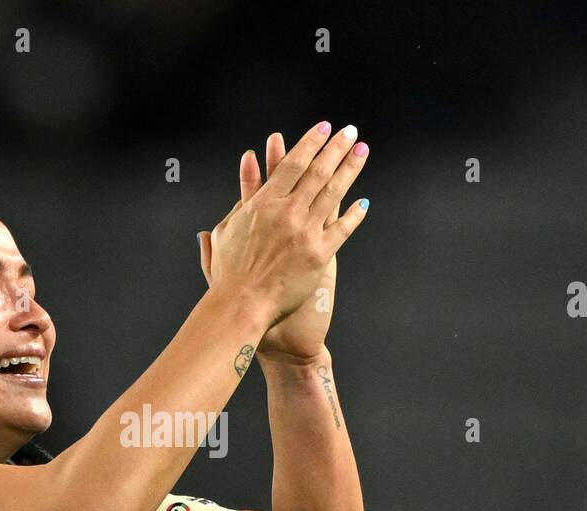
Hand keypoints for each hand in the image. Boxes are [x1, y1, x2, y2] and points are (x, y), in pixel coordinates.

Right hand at [196, 121, 369, 326]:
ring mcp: (306, 232)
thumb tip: (241, 195)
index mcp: (264, 203)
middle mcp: (287, 212)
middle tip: (350, 133)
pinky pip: (342, 229)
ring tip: (362, 153)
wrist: (242, 305)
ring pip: (333, 193)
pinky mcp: (319, 255)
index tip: (325, 129)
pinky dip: (353, 214)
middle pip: (318, 172)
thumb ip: (236, 211)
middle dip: (336, 149)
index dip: (311, 143)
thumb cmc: (228, 274)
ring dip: (350, 170)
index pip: (293, 164)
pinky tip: (362, 202)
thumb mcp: (223, 234)